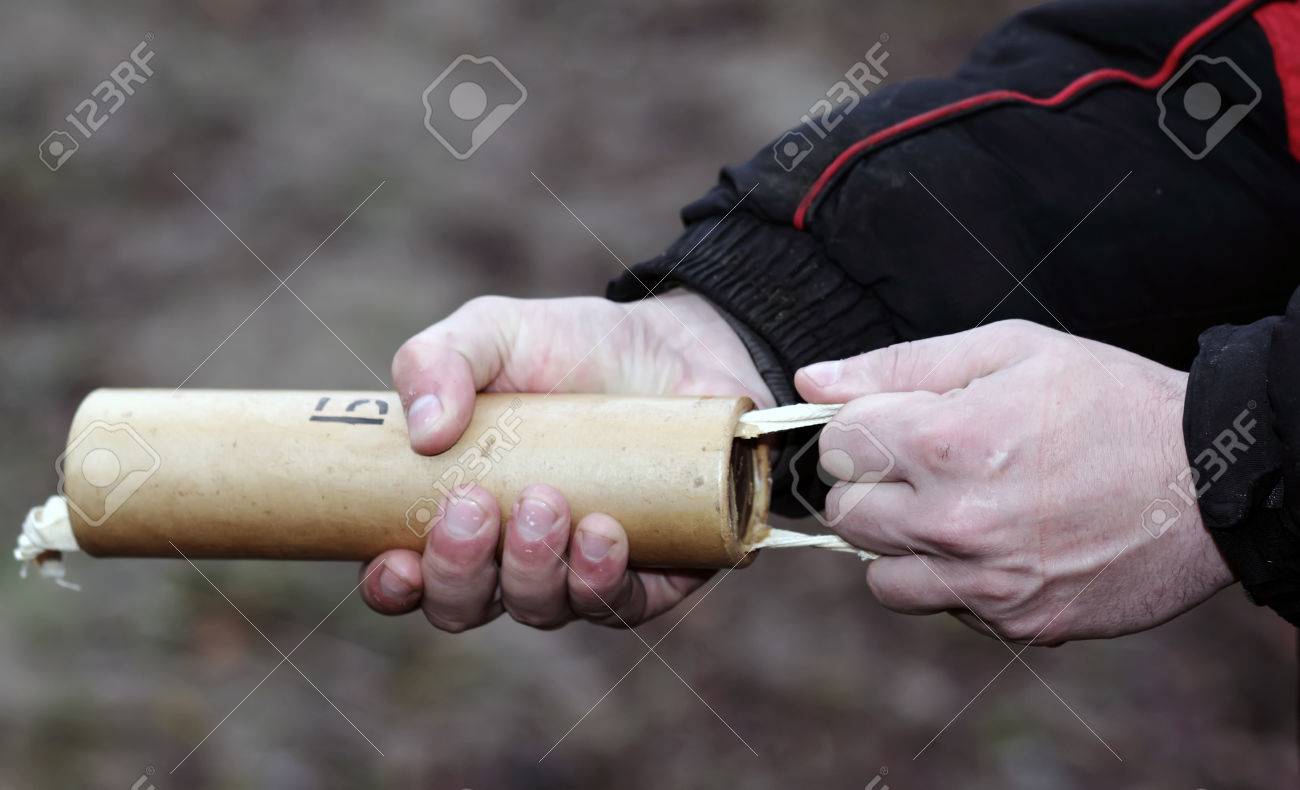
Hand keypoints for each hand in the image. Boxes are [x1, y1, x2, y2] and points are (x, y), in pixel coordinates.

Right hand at [360, 292, 771, 630]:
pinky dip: (601, 579)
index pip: (409, 576)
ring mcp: (578, 572)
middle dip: (460, 570)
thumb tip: (423, 432)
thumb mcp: (492, 332)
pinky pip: (618, 604)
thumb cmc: (569, 345)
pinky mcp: (651, 575)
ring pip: (539, 608)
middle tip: (474, 504)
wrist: (676, 342)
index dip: (393, 586)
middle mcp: (510, 555)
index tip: (397, 561)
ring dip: (530, 566)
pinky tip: (603, 533)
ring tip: (545, 500)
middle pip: (465, 605)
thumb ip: (438, 360)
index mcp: (456, 511)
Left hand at [794, 320, 1233, 643]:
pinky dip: (952, 580)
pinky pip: (941, 608)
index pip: (836, 445)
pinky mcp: (1017, 621)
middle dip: (875, 484)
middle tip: (930, 464)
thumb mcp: (1009, 350)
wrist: (1210, 479)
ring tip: (955, 508)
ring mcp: (986, 581)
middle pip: (847, 512)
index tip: (899, 423)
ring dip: (901, 543)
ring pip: (878, 575)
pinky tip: (997, 544)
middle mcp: (955, 521)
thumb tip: (810, 379)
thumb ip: (899, 366)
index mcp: (945, 441)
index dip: (864, 427)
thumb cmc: (1109, 400)